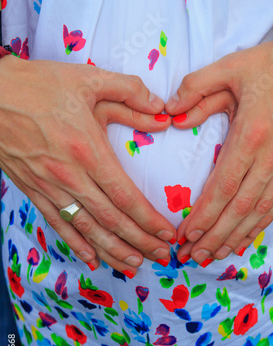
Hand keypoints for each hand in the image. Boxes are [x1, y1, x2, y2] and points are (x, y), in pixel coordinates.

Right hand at [0, 56, 174, 275]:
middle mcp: (69, 176)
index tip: (167, 233)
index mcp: (87, 150)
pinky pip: (57, 224)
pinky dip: (76, 244)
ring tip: (135, 265)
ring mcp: (48, 187)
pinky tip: (92, 259)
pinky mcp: (32, 191)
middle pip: (110, 220)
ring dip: (113, 250)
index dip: (148, 220)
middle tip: (161, 257)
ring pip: (86, 229)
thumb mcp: (88, 80)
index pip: (125, 196)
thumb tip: (162, 111)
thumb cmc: (38, 85)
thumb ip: (129, 92)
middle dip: (139, 242)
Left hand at [166, 36, 272, 264]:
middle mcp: (271, 157)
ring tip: (213, 256)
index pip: (222, 187)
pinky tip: (244, 238)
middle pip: (238, 209)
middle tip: (191, 256)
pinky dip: (259, 225)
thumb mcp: (231, 67)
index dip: (203, 216)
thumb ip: (196, 88)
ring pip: (259, 212)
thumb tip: (171, 112)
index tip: (184, 235)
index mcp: (251, 135)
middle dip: (213, 237)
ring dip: (234, 238)